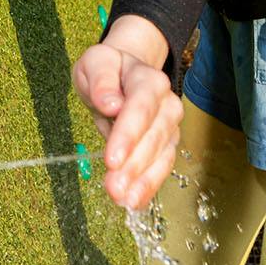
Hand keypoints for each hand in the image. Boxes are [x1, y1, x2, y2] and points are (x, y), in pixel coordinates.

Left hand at [73, 23, 182, 209]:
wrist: (121, 76)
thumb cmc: (107, 70)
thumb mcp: (96, 63)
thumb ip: (102, 80)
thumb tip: (110, 103)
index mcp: (148, 79)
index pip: (142, 106)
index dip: (129, 134)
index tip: (112, 158)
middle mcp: (166, 103)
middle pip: (154, 135)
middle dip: (134, 164)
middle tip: (114, 187)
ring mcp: (169, 125)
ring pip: (161, 155)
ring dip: (142, 180)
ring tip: (123, 199)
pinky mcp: (166, 145)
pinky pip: (160, 167)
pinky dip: (148, 186)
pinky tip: (134, 201)